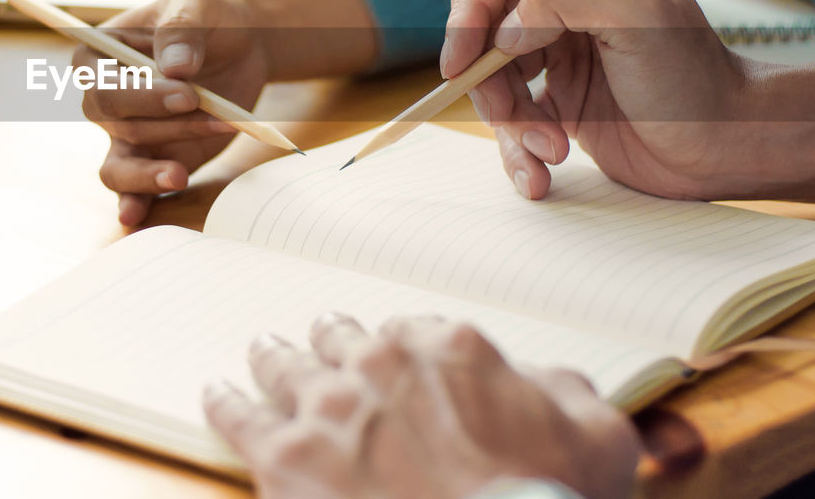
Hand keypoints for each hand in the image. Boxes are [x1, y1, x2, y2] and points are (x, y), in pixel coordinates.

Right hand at [77, 0, 270, 225]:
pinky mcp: (155, 160)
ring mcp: (128, 135)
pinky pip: (137, 190)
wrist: (241, 43)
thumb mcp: (197, 5)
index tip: (185, 91)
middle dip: (159, 123)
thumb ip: (183, 29)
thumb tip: (176, 68)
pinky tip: (138, 217)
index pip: (100, 82)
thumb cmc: (208, 16)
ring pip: (117, 167)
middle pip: (112, 123)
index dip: (139, 93)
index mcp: (99, 56)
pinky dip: (136, 203)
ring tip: (179, 176)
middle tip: (203, 108)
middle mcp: (104, 101)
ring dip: (148, 174)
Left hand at [203, 314, 638, 498]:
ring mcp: (328, 408)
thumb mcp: (597, 436)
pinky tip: (217, 395)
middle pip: (340, 339)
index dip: (404, 352)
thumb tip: (542, 383)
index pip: (412, 332)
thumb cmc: (551, 498)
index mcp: (448, 347)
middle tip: (321, 341)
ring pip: (285, 366)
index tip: (395, 361)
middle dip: (332, 342)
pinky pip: (238, 418)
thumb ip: (564, 392)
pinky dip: (227, 403)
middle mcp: (380, 363)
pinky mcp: (285, 458)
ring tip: (263, 351)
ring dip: (274, 358)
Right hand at [441, 0, 752, 199]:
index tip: (461, 63)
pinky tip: (539, 175)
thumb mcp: (638, 17)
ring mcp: (557, 49)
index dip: (469, 11)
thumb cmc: (694, 79)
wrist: (726, 148)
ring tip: (549, 151)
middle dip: (486, 79)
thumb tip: (502, 30)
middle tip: (506, 115)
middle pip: (482, 28)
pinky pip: (509, 120)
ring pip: (490, 80)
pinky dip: (516, 151)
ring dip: (508, 124)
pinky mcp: (556, 98)